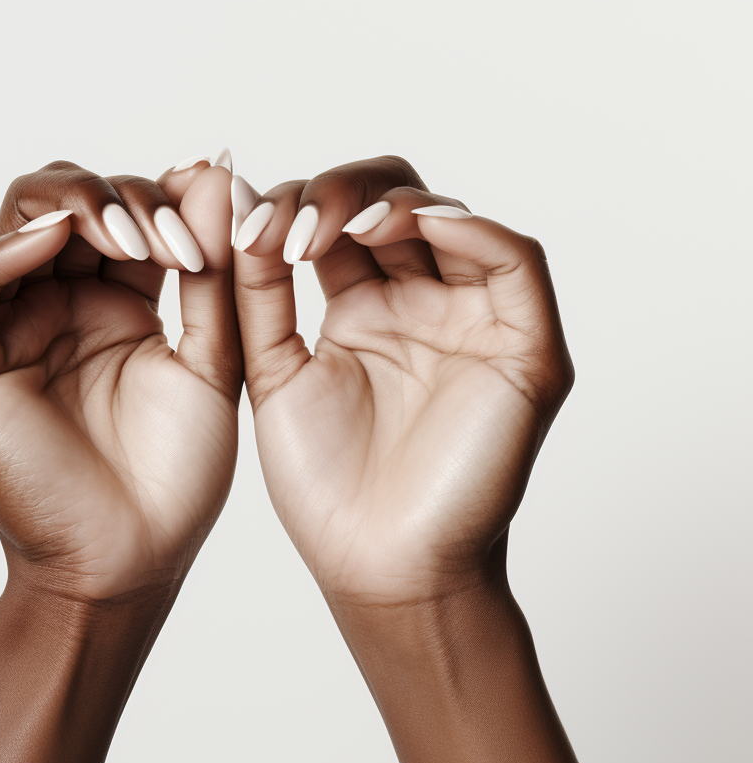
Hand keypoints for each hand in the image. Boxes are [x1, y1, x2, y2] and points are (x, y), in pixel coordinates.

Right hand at [0, 158, 239, 600]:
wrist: (132, 560)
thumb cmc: (173, 475)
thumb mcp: (210, 360)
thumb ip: (212, 274)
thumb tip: (218, 173)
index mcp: (112, 304)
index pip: (123, 214)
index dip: (166, 196)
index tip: (217, 193)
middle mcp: (54, 306)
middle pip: (69, 203)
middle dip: (126, 199)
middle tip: (175, 235)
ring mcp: (6, 329)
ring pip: (19, 222)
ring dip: (79, 211)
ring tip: (137, 240)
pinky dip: (13, 248)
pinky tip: (68, 243)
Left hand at [233, 155, 573, 605]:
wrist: (377, 567)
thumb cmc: (327, 486)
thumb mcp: (275, 371)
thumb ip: (258, 293)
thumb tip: (235, 205)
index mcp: (364, 307)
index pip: (341, 220)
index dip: (296, 206)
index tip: (244, 228)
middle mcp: (423, 303)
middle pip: (396, 204)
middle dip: (340, 196)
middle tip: (290, 222)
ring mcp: (475, 321)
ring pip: (452, 219)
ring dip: (394, 205)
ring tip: (334, 228)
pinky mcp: (526, 349)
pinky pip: (514, 263)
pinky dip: (470, 229)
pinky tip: (412, 226)